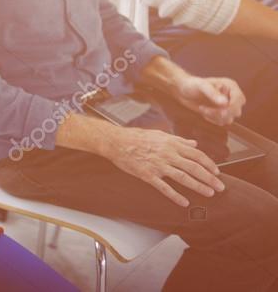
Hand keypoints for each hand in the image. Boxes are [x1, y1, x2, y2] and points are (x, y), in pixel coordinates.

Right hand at [103, 124, 223, 206]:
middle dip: (209, 178)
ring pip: (183, 178)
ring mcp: (158, 165)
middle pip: (194, 167)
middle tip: (220, 187)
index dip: (209, 164)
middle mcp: (167, 154)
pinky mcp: (148, 175)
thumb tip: (194, 144)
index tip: (217, 172)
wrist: (116, 142)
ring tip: (209, 193)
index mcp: (171, 144)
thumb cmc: (137, 137)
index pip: (196, 155)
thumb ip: (178, 140)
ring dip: (198, 186)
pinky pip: (164, 187)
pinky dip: (175, 196)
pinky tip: (184, 202)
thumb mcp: (160, 134)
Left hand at [174, 75, 244, 125]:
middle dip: (221, 113)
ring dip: (215, 116)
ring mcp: (227, 106)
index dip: (232, 107)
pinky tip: (203, 111)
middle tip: (206, 109)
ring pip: (229, 118)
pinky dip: (212, 119)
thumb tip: (225, 103)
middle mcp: (231, 96)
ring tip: (202, 108)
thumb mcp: (201, 86)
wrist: (183, 90)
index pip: (239, 99)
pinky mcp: (220, 113)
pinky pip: (222, 122)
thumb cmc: (192, 84)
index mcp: (231, 86)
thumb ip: (213, 93)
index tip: (220, 111)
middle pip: (236, 111)